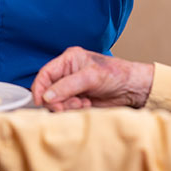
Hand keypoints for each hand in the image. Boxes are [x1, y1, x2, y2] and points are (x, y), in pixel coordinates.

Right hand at [31, 47, 153, 111]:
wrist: (131, 88)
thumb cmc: (116, 74)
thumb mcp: (91, 77)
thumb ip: (68, 86)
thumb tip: (47, 96)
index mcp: (68, 60)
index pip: (45, 74)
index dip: (39, 88)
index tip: (41, 102)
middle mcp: (67, 73)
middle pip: (48, 91)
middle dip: (57, 100)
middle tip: (72, 104)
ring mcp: (71, 87)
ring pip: (56, 102)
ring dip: (67, 106)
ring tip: (83, 103)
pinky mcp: (76, 99)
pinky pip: (66, 108)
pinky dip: (73, 110)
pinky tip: (86, 105)